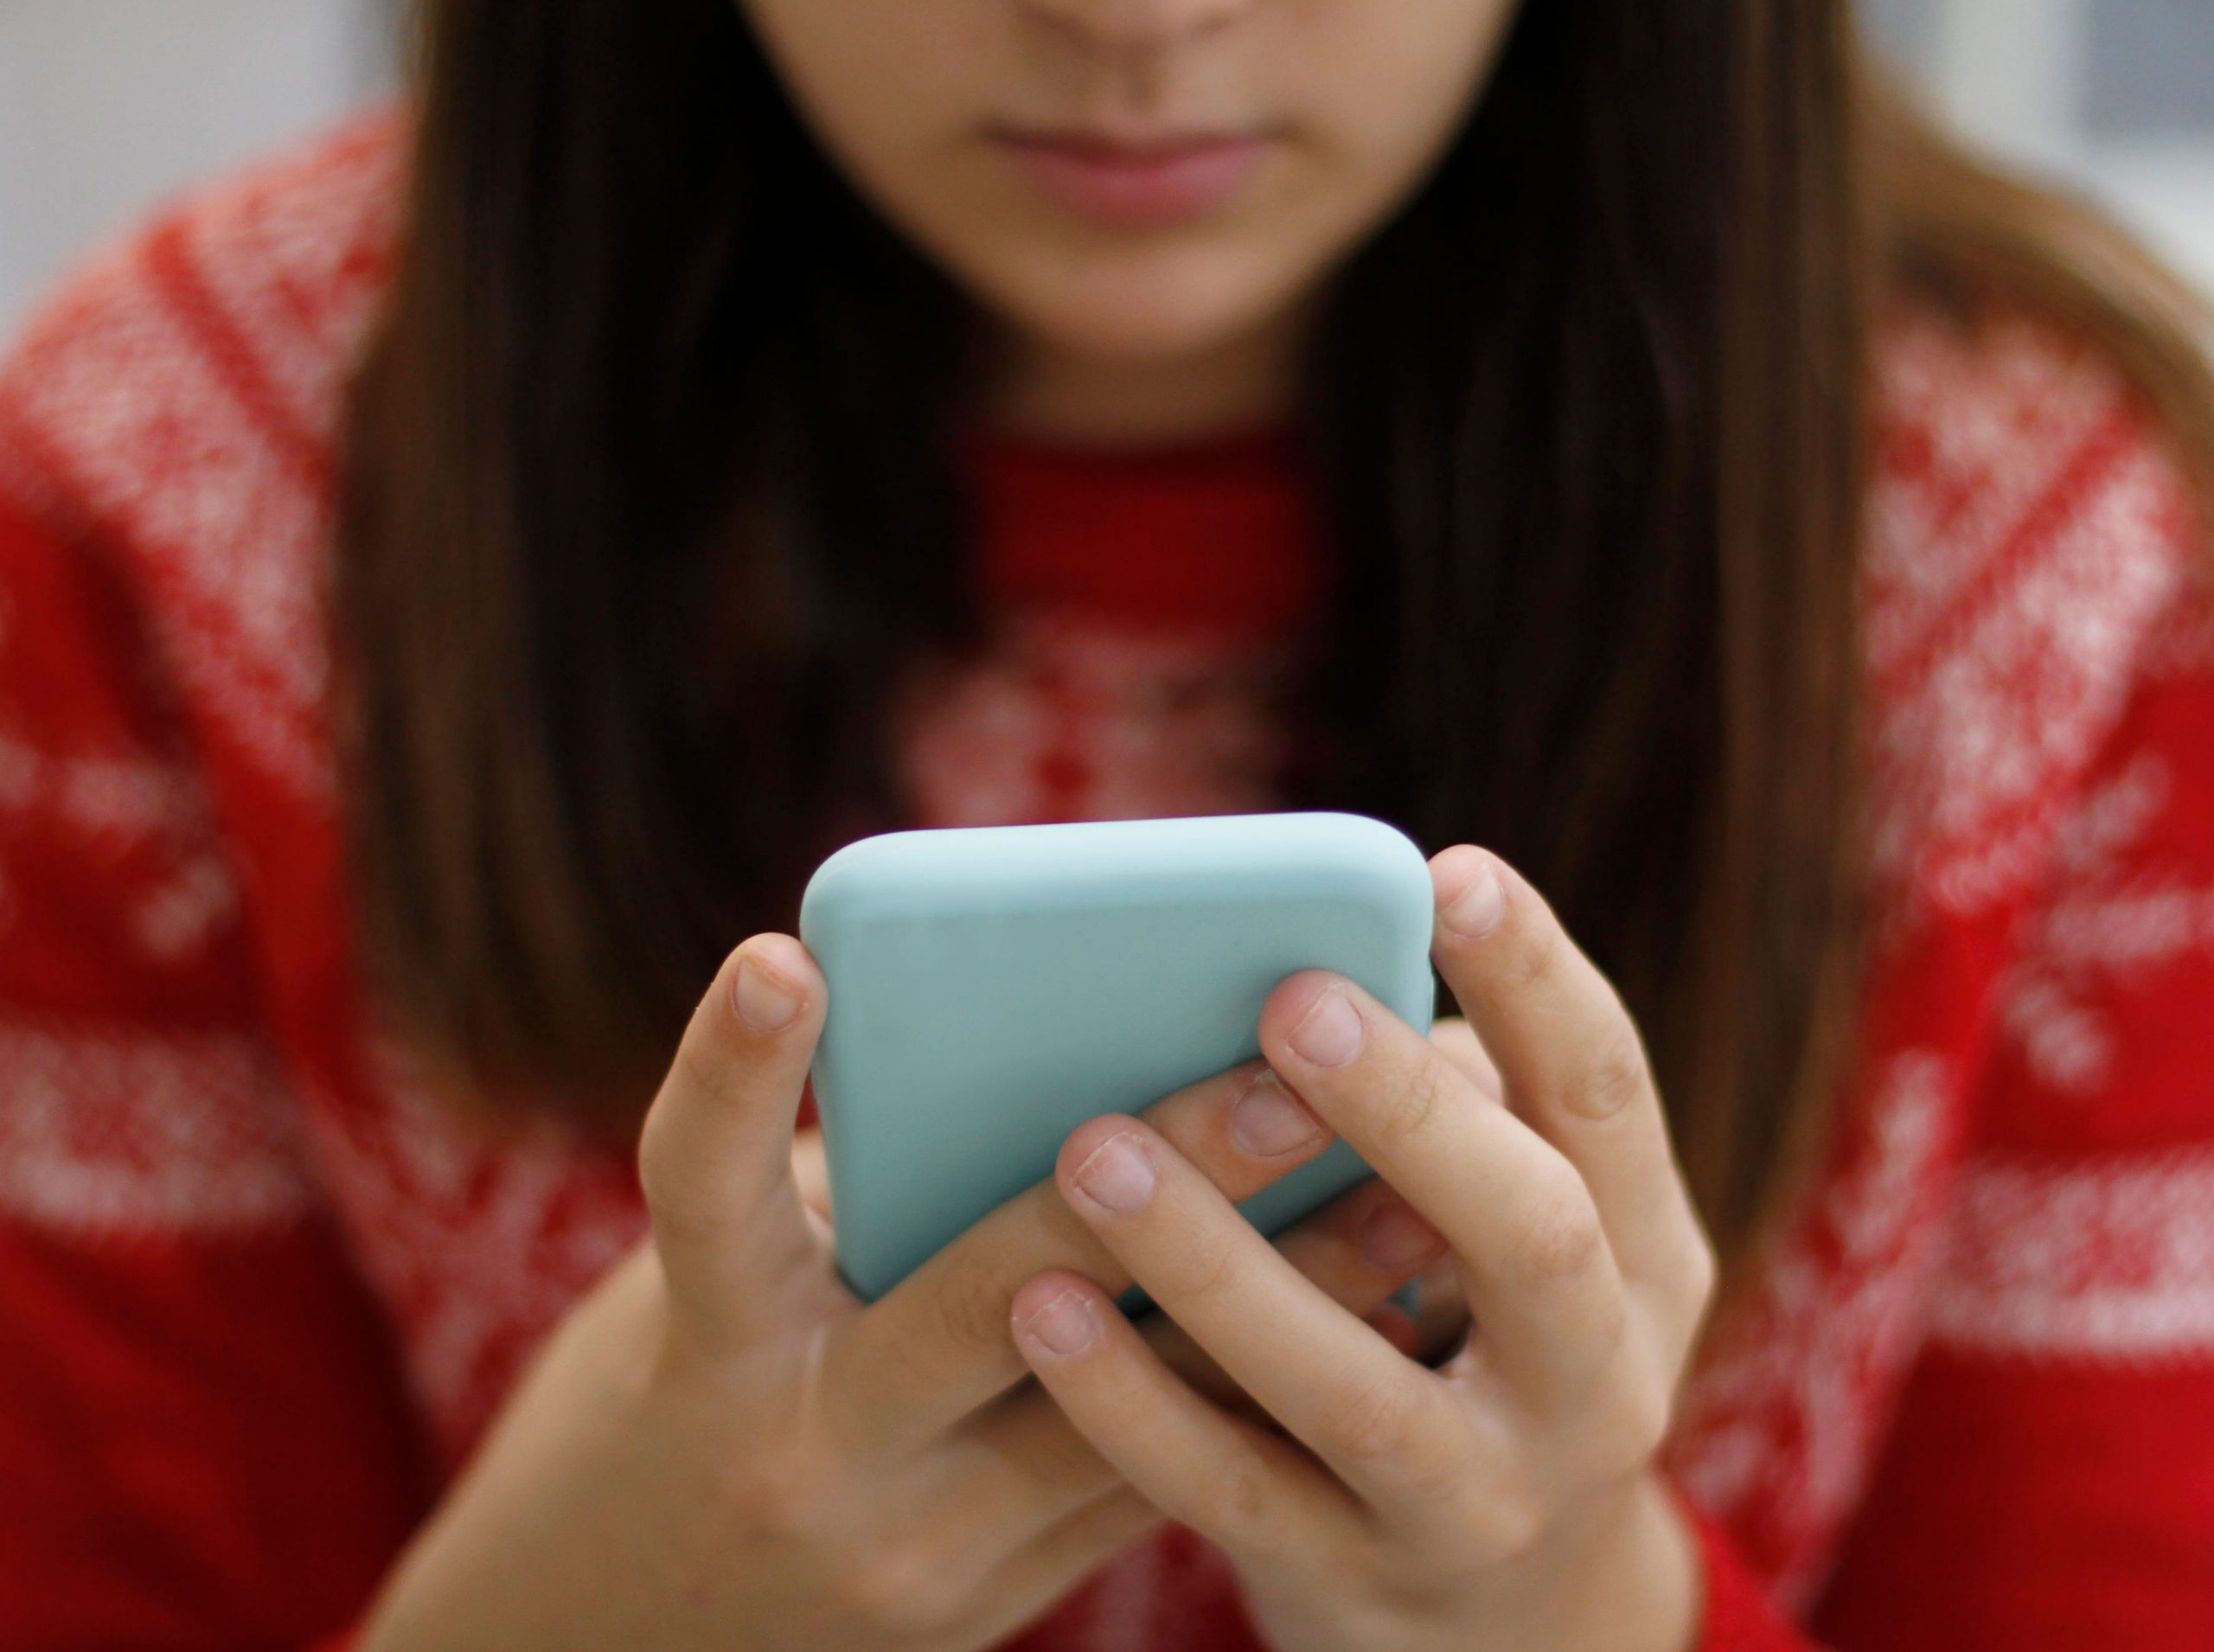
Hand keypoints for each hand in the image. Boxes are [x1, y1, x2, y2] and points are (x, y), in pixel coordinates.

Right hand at [359, 933, 1443, 1651]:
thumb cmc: (679, 1408)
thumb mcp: (715, 1298)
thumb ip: (859, 1195)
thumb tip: (1058, 1061)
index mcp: (707, 1347)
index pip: (702, 1195)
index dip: (734, 1077)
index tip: (787, 957)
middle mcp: (810, 1453)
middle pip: (994, 1293)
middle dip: (1159, 1182)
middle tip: (1288, 1078)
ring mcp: (915, 1551)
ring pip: (1124, 1409)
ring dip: (1278, 1297)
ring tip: (1416, 1199)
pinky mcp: (994, 1605)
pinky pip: (1144, 1482)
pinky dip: (1248, 1387)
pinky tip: (1372, 1317)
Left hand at [1007, 848, 1716, 1651]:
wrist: (1511, 1618)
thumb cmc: (1479, 1341)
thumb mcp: (1515, 1239)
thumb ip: (1445, 1118)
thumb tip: (1294, 976)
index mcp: (1644, 1254)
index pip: (1608, 1094)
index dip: (1537, 980)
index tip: (1446, 871)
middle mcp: (1596, 1382)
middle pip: (1529, 1238)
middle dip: (1408, 1114)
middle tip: (1288, 999)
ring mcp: (1483, 1500)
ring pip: (1356, 1388)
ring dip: (1220, 1264)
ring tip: (1094, 1150)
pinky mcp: (1359, 1576)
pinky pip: (1233, 1492)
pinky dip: (1133, 1402)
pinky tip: (1042, 1310)